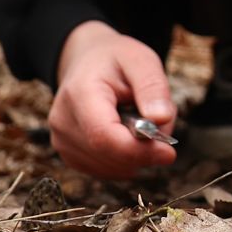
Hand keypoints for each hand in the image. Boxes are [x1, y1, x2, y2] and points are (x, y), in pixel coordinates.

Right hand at [49, 20, 177, 178]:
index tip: (168, 152)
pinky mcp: (69, 155)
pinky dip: (124, 160)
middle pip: (109, 157)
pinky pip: (106, 170)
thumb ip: (152, 87)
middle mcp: (63, 121)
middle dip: (143, 150)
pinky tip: (125, 134)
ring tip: (138, 121)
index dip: (138, 151)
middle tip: (158, 124)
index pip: (104, 137)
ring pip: (111, 168)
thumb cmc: (115, 60)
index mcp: (79, 94)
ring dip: (135, 155)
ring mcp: (62, 141)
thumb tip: (161, 119)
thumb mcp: (141, 60)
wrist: (86, 62)